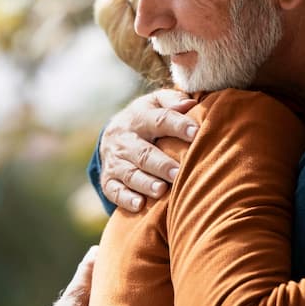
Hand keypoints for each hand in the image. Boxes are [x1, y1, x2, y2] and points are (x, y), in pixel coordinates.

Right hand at [100, 90, 198, 212]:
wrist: (112, 134)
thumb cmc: (147, 119)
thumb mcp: (156, 103)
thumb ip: (173, 101)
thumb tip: (190, 103)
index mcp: (139, 117)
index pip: (159, 120)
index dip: (178, 125)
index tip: (196, 133)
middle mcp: (124, 139)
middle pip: (143, 152)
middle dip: (161, 164)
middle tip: (179, 172)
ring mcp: (114, 161)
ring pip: (129, 173)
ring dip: (145, 182)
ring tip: (161, 190)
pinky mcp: (108, 180)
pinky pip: (114, 191)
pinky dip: (126, 198)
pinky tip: (140, 204)